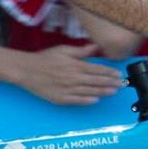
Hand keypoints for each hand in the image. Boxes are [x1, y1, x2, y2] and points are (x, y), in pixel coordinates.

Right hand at [6, 44, 123, 105]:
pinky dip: (87, 100)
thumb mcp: (63, 50)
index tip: (119, 74)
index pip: (97, 69)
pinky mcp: (60, 98)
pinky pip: (76, 100)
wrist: (26, 70)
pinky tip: (96, 100)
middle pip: (96, 81)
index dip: (110, 72)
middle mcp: (73, 77)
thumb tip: (95, 47)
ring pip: (89, 91)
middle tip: (121, 84)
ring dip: (102, 92)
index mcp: (75, 65)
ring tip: (113, 92)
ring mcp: (66, 89)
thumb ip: (81, 51)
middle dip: (110, 83)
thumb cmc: (45, 59)